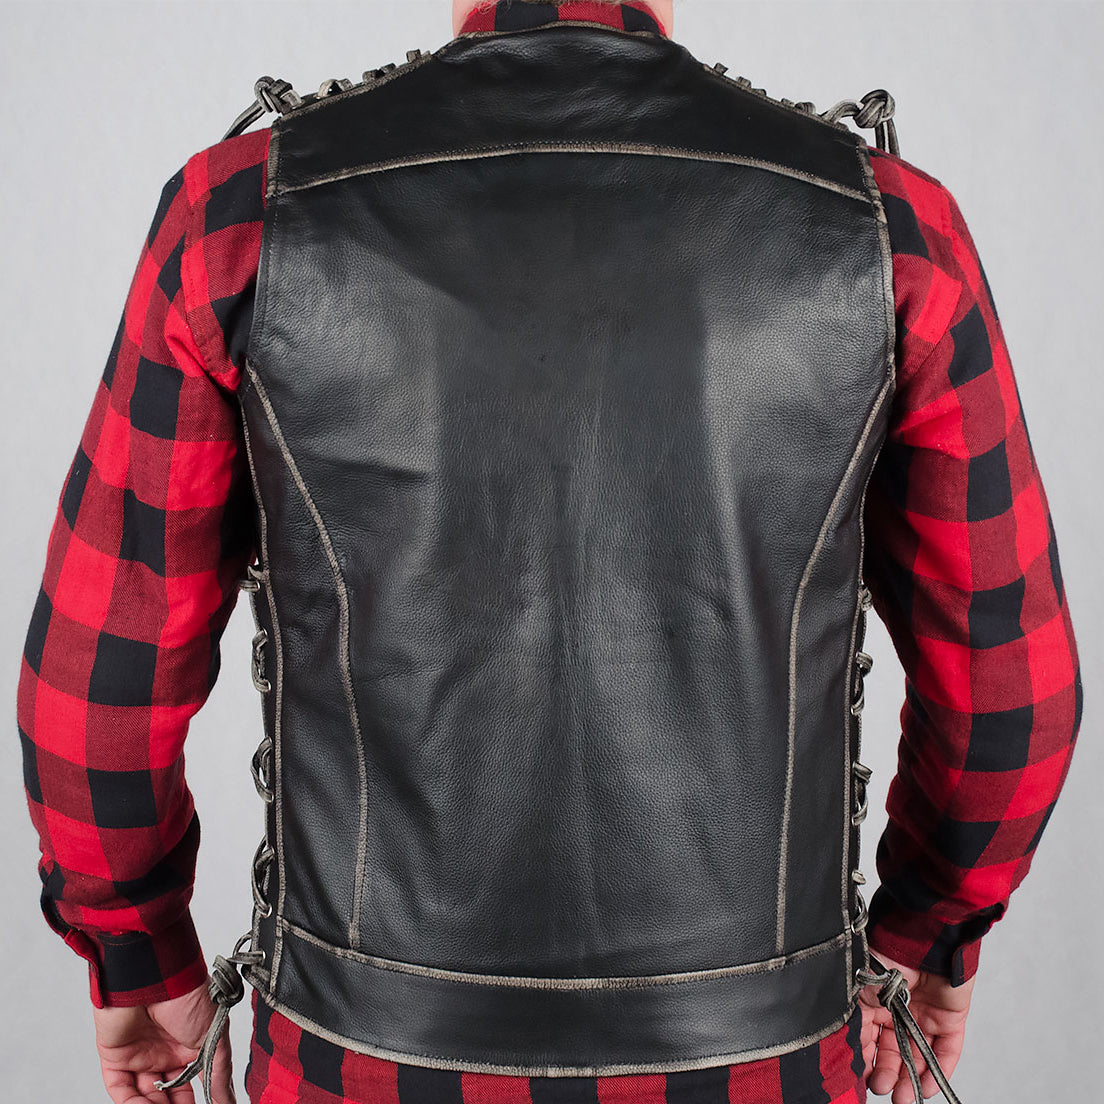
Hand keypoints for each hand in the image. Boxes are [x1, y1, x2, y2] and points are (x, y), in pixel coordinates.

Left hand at [92, 976, 235, 1103]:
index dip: (195, 1100)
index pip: (191, 1081)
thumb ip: (218, 1073)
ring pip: (143, 1095)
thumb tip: (229, 1101)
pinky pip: (120, 1088)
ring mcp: (139, 1054)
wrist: (156, 976)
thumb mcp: (214, 1037)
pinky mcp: (115, 1056)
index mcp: (189, 1044)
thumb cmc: (189, 995)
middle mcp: (164, 1050)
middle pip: (166, 1092)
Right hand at [858, 948, 972, 1102]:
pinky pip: (946, 1050)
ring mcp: (925, 1015)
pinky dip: (937, 1071)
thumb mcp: (860, 985)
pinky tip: (926, 1088)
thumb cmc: (886, 949)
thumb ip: (854, 1015)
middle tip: (882, 1088)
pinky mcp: (951, 1019)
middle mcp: (898, 1009)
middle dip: (886, 1073)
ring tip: (903, 1098)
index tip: (857, 1077)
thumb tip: (846, 1047)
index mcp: (873, 1000)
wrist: (922, 932)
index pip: (866, 1037)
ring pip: (917, 1055)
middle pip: (892, 1050)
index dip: (862, 1057)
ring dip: (910, 1079)